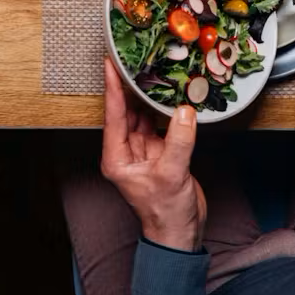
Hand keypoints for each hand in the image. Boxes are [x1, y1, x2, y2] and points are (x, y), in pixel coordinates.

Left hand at [100, 57, 206, 249]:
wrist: (180, 235)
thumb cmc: (165, 213)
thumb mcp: (171, 174)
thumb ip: (179, 141)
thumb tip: (184, 111)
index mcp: (116, 157)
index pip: (113, 115)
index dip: (112, 88)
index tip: (109, 64)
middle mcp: (126, 152)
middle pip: (126, 112)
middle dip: (131, 87)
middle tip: (134, 59)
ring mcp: (143, 152)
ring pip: (144, 117)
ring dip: (149, 98)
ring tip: (153, 71)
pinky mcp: (161, 154)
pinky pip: (161, 126)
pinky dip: (166, 112)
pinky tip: (172, 97)